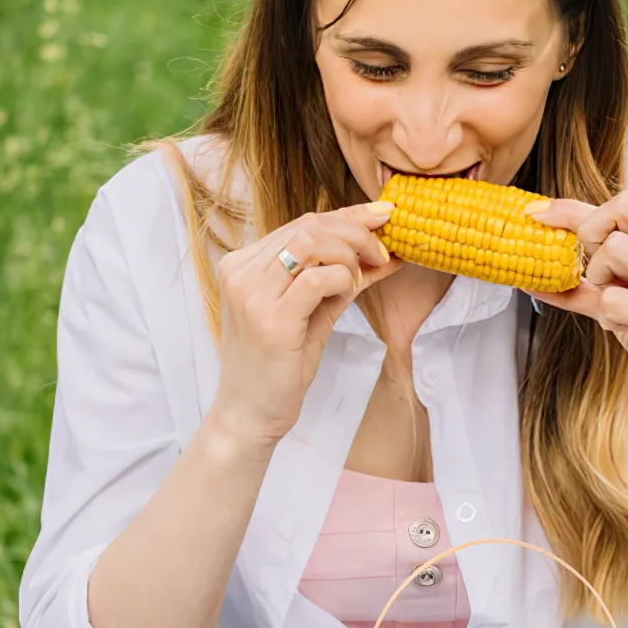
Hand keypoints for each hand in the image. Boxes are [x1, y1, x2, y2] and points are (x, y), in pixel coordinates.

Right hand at [207, 201, 400, 448]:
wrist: (251, 413)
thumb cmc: (279, 365)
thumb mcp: (313, 312)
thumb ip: (342, 280)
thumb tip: (387, 254)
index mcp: (244, 264)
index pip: (301, 223)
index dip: (347, 215)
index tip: (383, 215)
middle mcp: (241, 271)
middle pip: (308, 225)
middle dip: (356, 232)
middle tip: (382, 252)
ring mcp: (251, 293)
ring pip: (311, 243)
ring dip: (350, 252)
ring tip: (366, 272)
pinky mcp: (269, 319)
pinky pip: (316, 279)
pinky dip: (342, 280)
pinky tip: (348, 293)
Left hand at [527, 192, 627, 430]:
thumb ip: (594, 285)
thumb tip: (540, 276)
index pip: (623, 207)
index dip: (572, 208)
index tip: (538, 214)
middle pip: (624, 207)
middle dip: (589, 230)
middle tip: (589, 269)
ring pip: (615, 249)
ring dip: (598, 278)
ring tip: (613, 306)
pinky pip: (612, 300)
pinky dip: (607, 316)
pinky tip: (625, 329)